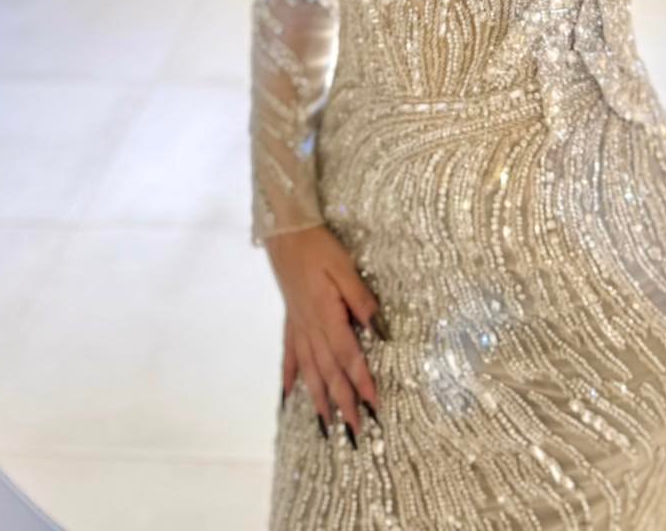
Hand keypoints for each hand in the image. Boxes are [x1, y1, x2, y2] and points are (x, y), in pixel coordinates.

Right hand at [266, 224, 382, 440]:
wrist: (286, 233)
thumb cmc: (319, 247)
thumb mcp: (345, 268)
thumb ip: (360, 300)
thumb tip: (379, 330)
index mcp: (326, 316)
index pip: (348, 356)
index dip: (362, 382)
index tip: (374, 406)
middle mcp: (310, 328)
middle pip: (329, 371)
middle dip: (343, 403)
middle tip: (355, 432)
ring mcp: (297, 326)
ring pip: (309, 370)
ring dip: (319, 399)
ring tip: (326, 426)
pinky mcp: (290, 320)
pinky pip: (289, 355)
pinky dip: (290, 377)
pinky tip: (289, 395)